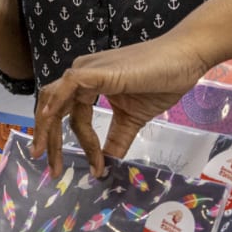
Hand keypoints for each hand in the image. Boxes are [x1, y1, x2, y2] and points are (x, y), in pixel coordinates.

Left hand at [30, 31, 213, 175]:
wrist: (184, 59)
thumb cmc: (161, 82)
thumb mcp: (133, 118)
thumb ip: (117, 140)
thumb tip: (106, 167)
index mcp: (87, 85)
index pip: (65, 115)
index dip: (69, 145)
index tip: (93, 172)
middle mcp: (81, 76)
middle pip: (51, 109)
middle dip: (48, 140)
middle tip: (53, 171)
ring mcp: (87, 71)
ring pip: (54, 100)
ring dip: (48, 130)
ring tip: (51, 158)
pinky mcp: (97, 71)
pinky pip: (68, 86)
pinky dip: (56, 103)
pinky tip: (49, 119)